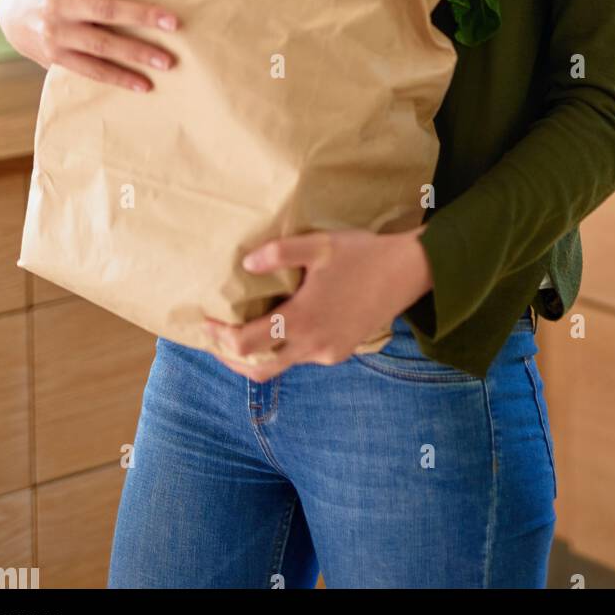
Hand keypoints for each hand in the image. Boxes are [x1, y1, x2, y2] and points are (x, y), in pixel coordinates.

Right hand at [0, 0, 181, 92]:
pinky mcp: (57, 57)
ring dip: (136, 54)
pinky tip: (145, 85)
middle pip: (107, 11)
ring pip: (102, 46)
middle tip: (175, 23)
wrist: (7, 14)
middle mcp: (60, 5)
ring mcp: (58, 34)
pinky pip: (91, 70)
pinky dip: (118, 79)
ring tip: (168, 62)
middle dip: (142, 17)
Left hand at [203, 226, 433, 380]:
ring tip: (237, 336)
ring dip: (255, 356)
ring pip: (280, 367)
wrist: (408, 272)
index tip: (206, 321)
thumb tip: (246, 265)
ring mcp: (327, 352)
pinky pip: (302, 358)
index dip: (219, 337)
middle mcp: (312, 345)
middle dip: (229, 358)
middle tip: (212, 340)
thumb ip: (280, 253)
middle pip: (257, 369)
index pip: (246, 345)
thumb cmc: (362, 254)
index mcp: (302, 319)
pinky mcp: (339, 352)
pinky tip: (278, 329)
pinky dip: (282, 350)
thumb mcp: (318, 245)